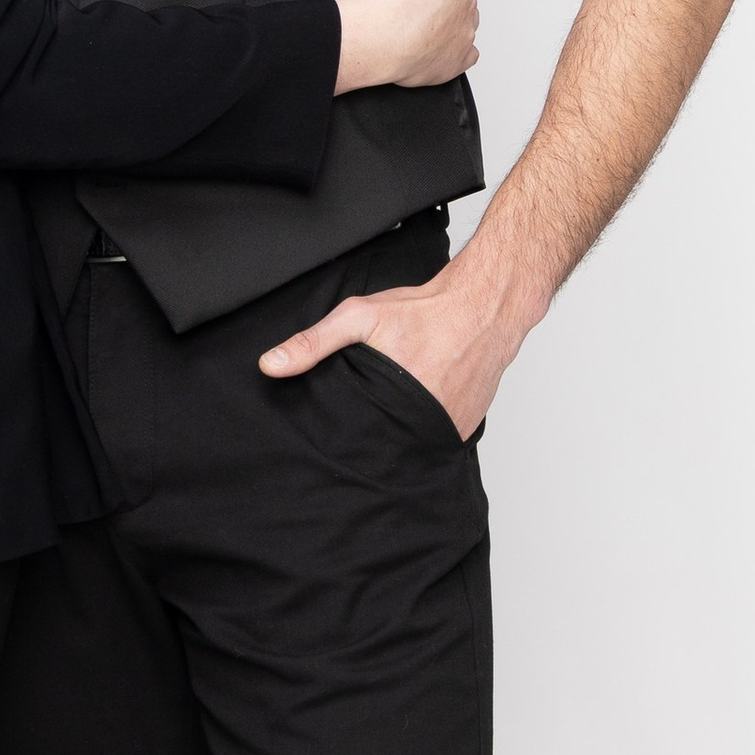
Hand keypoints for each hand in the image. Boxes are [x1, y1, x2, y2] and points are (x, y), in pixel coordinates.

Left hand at [257, 249, 532, 439]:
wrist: (485, 307)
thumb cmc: (425, 310)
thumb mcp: (360, 317)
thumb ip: (313, 342)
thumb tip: (270, 365)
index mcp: (395, 399)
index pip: (356, 439)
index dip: (341, 439)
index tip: (329, 438)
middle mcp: (425, 420)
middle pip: (384, 446)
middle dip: (368, 440)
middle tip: (360, 424)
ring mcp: (448, 428)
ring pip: (411, 446)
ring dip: (397, 438)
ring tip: (386, 420)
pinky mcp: (464, 429)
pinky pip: (435, 440)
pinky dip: (422, 432)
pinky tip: (414, 414)